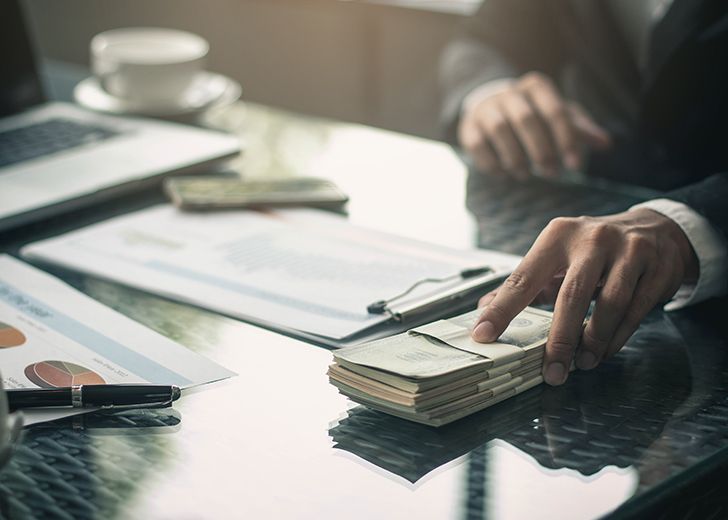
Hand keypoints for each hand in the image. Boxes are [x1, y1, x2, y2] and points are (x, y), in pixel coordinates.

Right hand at [458, 72, 610, 178]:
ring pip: (500, 130)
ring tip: (525, 175)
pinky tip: (504, 174)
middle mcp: (508, 93)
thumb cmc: (533, 112)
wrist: (489, 104)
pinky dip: (492, 162)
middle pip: (526, 119)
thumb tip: (606, 144)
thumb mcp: (558, 115)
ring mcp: (486, 108)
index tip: (575, 165)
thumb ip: (580, 129)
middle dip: (541, 149)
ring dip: (515, 156)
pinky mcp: (468, 127)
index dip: (566, 139)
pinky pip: (477, 144)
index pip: (554, 110)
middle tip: (551, 173)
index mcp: (536, 87)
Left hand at [471, 209, 698, 384]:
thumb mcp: (557, 255)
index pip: (523, 277)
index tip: (484, 334)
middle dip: (559, 339)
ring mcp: (628, 251)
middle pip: (571, 296)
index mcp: (558, 236)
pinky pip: (636, 310)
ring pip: (610, 304)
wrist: (656, 229)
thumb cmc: (594, 249)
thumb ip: (524, 282)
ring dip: (594, 341)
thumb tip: (483, 309)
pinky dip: (618, 336)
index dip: (502, 309)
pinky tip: (605, 351)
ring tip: (582, 364)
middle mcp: (592, 239)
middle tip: (551, 370)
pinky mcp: (656, 267)